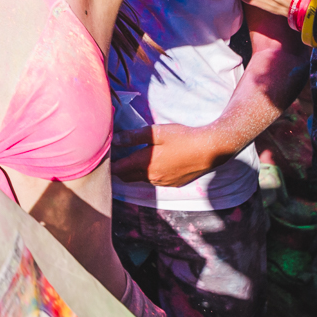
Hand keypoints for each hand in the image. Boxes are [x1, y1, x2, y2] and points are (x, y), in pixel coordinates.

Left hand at [112, 122, 226, 187]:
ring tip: (133, 158)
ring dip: (135, 172)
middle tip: (116, 156)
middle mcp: (151, 177)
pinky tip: (155, 163)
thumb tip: (114, 140)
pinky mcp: (174, 184)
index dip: (110, 164)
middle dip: (120, 169)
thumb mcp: (156, 132)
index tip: (106, 156)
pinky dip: (149, 174)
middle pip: (128, 177)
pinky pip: (156, 181)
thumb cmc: (182, 137)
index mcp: (144, 164)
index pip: (119, 170)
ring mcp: (164, 183)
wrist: (210, 150)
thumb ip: (133, 136)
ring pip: (142, 179)